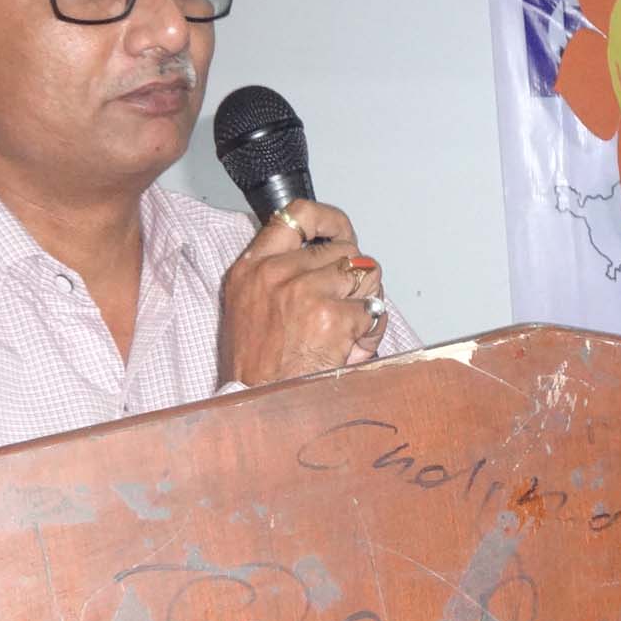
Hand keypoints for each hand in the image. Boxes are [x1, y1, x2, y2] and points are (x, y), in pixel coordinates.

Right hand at [218, 199, 387, 383]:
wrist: (255, 405)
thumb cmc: (255, 367)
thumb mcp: (247, 307)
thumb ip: (277, 275)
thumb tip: (325, 257)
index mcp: (251, 268)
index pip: (295, 215)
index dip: (328, 219)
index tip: (340, 231)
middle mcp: (276, 273)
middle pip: (345, 250)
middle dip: (355, 278)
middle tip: (348, 306)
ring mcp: (306, 292)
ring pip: (366, 275)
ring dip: (367, 301)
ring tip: (351, 329)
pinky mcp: (332, 317)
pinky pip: (373, 311)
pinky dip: (372, 331)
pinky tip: (354, 347)